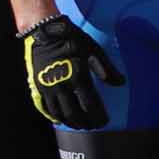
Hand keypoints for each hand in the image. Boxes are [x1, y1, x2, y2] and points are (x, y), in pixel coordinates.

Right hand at [19, 13, 122, 129]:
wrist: (44, 31)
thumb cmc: (73, 39)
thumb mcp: (94, 50)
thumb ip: (107, 69)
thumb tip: (121, 83)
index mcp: (78, 76)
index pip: (90, 104)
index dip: (98, 116)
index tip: (105, 121)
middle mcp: (61, 85)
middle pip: (74, 113)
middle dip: (85, 122)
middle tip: (94, 126)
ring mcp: (47, 87)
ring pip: (59, 113)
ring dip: (70, 122)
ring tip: (80, 125)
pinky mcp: (37, 86)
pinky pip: (45, 107)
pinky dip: (53, 116)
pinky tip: (60, 120)